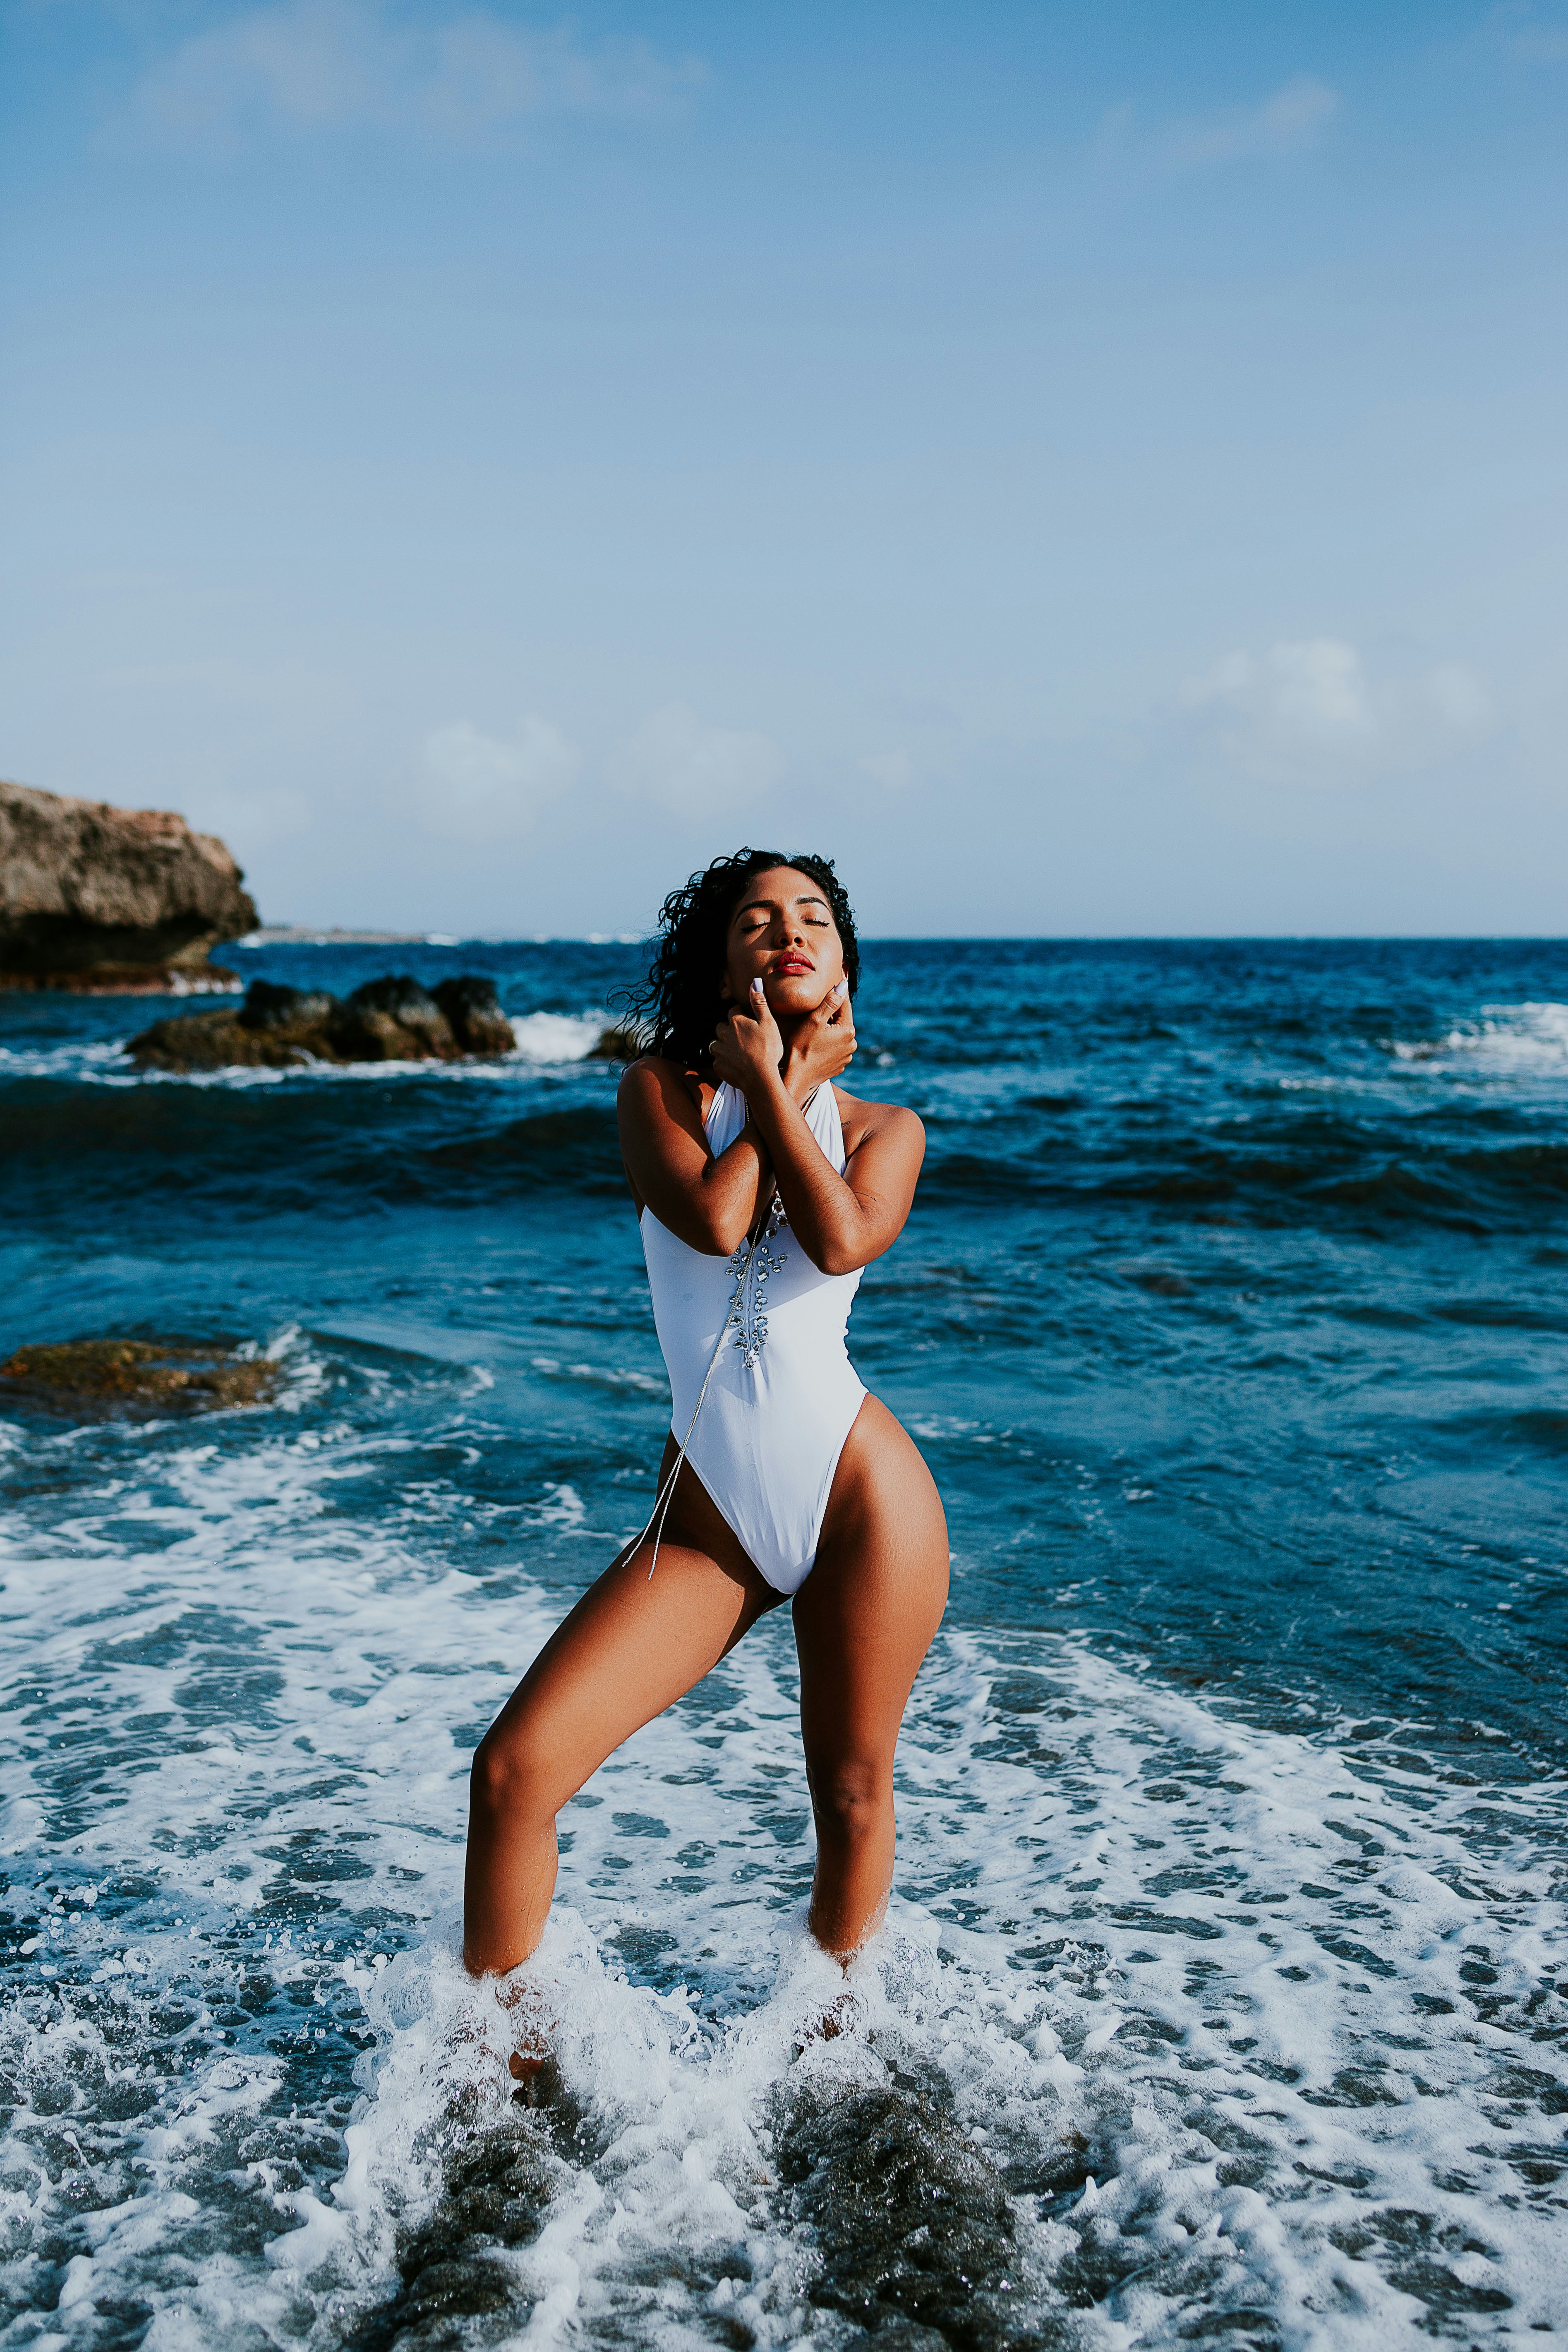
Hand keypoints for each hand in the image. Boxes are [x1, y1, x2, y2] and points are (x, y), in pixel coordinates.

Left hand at [710, 976, 785, 1096]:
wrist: (760, 1079)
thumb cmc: (768, 1050)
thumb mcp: (768, 1023)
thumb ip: (759, 1002)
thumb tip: (754, 981)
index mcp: (736, 1021)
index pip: (733, 1011)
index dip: (741, 1015)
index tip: (749, 1022)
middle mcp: (723, 1034)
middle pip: (722, 1027)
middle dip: (729, 1029)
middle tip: (744, 1038)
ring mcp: (719, 1051)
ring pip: (717, 1043)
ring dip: (724, 1045)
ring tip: (739, 1053)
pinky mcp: (718, 1066)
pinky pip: (718, 1060)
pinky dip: (725, 1061)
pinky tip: (737, 1065)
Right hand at [781, 980, 855, 1102]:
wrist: (796, 1076)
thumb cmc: (801, 1046)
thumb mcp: (814, 1020)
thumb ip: (831, 1002)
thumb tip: (844, 985)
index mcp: (848, 1031)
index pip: (844, 1005)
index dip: (838, 992)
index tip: (839, 978)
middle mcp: (851, 1044)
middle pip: (842, 1021)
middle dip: (832, 1014)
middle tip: (819, 1007)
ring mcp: (846, 1057)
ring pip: (838, 1035)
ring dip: (830, 1029)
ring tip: (815, 1027)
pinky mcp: (839, 1066)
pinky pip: (835, 1049)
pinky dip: (828, 1044)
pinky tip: (816, 1043)